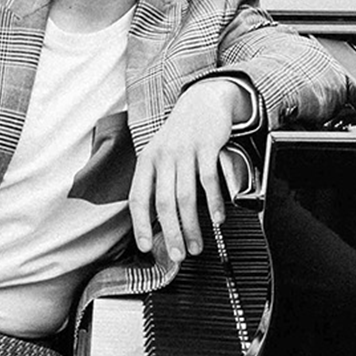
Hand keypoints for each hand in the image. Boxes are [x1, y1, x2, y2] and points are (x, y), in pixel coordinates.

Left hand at [129, 80, 246, 262]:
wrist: (203, 101)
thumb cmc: (181, 134)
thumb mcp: (160, 154)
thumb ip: (157, 182)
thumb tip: (158, 220)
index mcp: (147, 161)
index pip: (138, 198)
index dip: (140, 225)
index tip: (145, 246)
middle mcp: (163, 156)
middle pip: (164, 203)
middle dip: (171, 234)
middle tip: (178, 255)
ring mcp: (185, 151)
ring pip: (186, 196)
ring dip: (192, 226)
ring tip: (197, 244)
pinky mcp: (207, 146)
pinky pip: (210, 181)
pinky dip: (214, 203)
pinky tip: (217, 219)